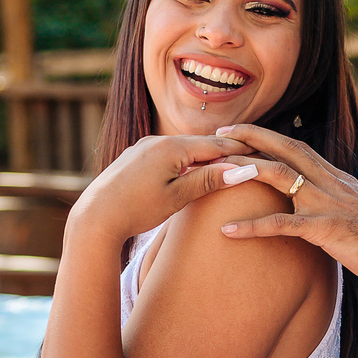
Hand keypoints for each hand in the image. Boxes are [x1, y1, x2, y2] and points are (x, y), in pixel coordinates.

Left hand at [69, 135, 234, 243]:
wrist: (95, 217)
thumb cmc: (137, 209)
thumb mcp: (178, 197)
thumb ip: (209, 181)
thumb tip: (242, 170)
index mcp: (171, 147)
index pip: (215, 144)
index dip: (239, 148)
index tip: (261, 149)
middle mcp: (157, 140)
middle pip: (200, 144)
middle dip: (224, 149)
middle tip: (250, 151)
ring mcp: (143, 148)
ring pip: (183, 149)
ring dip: (204, 155)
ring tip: (225, 161)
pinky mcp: (134, 158)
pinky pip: (168, 155)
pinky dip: (185, 161)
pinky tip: (191, 170)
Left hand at [206, 124, 357, 303]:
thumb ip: (355, 195)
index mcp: (337, 178)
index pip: (298, 148)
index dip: (269, 137)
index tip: (242, 132)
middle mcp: (330, 183)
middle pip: (284, 150)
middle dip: (250, 138)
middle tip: (218, 134)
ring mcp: (327, 203)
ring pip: (279, 177)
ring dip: (244, 170)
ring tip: (215, 171)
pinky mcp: (324, 229)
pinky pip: (281, 225)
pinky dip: (252, 227)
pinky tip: (227, 230)